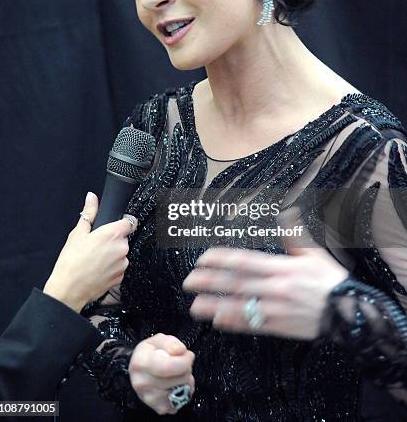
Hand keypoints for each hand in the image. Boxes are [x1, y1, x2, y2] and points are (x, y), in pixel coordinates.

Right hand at [43, 192, 136, 311]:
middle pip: (123, 238)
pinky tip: (97, 269)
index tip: (114, 225)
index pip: (129, 221)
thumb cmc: (71, 262)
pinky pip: (118, 267)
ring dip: (112, 254)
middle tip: (96, 245)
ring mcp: (122, 264)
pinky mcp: (120, 278)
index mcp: (112, 234)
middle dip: (112, 240)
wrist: (68, 290)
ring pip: (121, 253)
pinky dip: (110, 267)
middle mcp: (121, 248)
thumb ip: (89, 212)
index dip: (121, 222)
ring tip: (94, 259)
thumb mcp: (77, 233)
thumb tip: (91, 198)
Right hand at [129, 333, 194, 414]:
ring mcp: (149, 398)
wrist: (140, 369)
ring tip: (180, 373)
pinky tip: (177, 384)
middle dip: (187, 370)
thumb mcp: (159, 340)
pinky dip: (183, 393)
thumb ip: (171, 342)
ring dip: (186, 382)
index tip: (188, 355)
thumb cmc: (151, 353)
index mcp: (140, 363)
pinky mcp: (158, 408)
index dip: (184, 362)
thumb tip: (180, 351)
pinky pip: (180, 402)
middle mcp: (142, 383)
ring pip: (180, 392)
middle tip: (184, 363)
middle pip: (177, 380)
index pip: (167, 367)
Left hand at [183, 246, 348, 339]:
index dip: (221, 260)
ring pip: (240, 306)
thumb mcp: (314, 253)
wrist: (350, 313)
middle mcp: (276, 287)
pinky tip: (218, 322)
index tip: (202, 258)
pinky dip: (234, 323)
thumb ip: (295, 235)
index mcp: (282, 267)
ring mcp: (276, 309)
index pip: (245, 261)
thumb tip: (287, 212)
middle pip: (236, 284)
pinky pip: (253, 325)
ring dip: (216, 306)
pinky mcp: (280, 327)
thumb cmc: (331, 281)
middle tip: (189, 281)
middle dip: (211, 282)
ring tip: (195, 305)